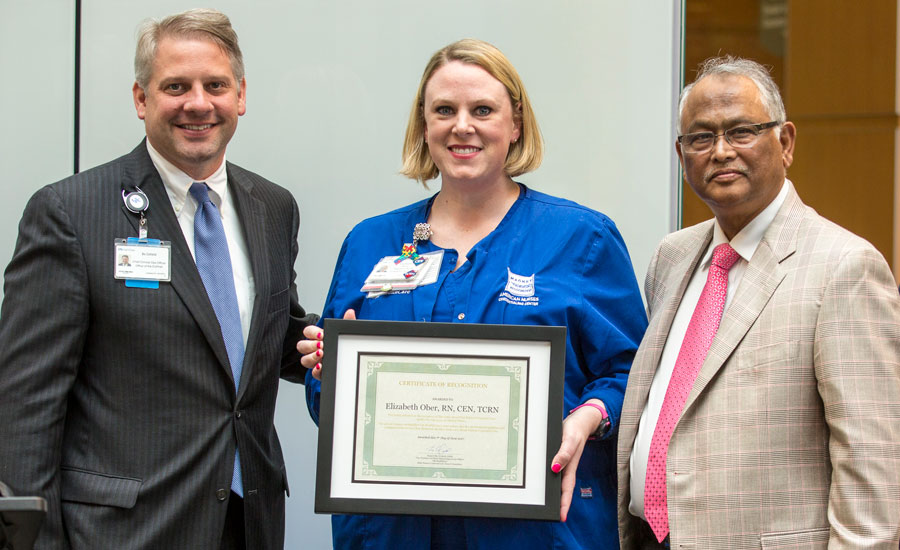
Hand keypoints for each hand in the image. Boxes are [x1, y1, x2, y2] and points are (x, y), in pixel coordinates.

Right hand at [297, 309, 355, 380]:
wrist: (355, 360)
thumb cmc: (347, 344)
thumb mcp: (347, 333)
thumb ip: (348, 322)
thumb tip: (350, 312)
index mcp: (319, 338)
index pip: (307, 332)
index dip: (311, 333)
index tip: (321, 334)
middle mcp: (315, 350)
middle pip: (301, 346)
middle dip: (310, 345)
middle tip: (321, 345)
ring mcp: (317, 362)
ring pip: (304, 360)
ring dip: (311, 357)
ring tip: (322, 354)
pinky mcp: (322, 373)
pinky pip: (313, 373)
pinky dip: (316, 370)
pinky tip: (322, 366)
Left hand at [549, 399, 605, 521]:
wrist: (580, 420)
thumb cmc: (576, 429)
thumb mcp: (570, 438)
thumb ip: (565, 452)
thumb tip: (555, 467)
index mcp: (570, 466)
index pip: (566, 489)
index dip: (564, 503)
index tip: (561, 517)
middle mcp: (566, 467)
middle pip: (561, 489)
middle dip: (558, 504)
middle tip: (550, 516)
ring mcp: (563, 463)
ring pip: (557, 482)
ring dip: (553, 493)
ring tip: (546, 505)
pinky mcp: (559, 457)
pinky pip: (554, 472)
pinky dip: (549, 479)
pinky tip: (542, 482)